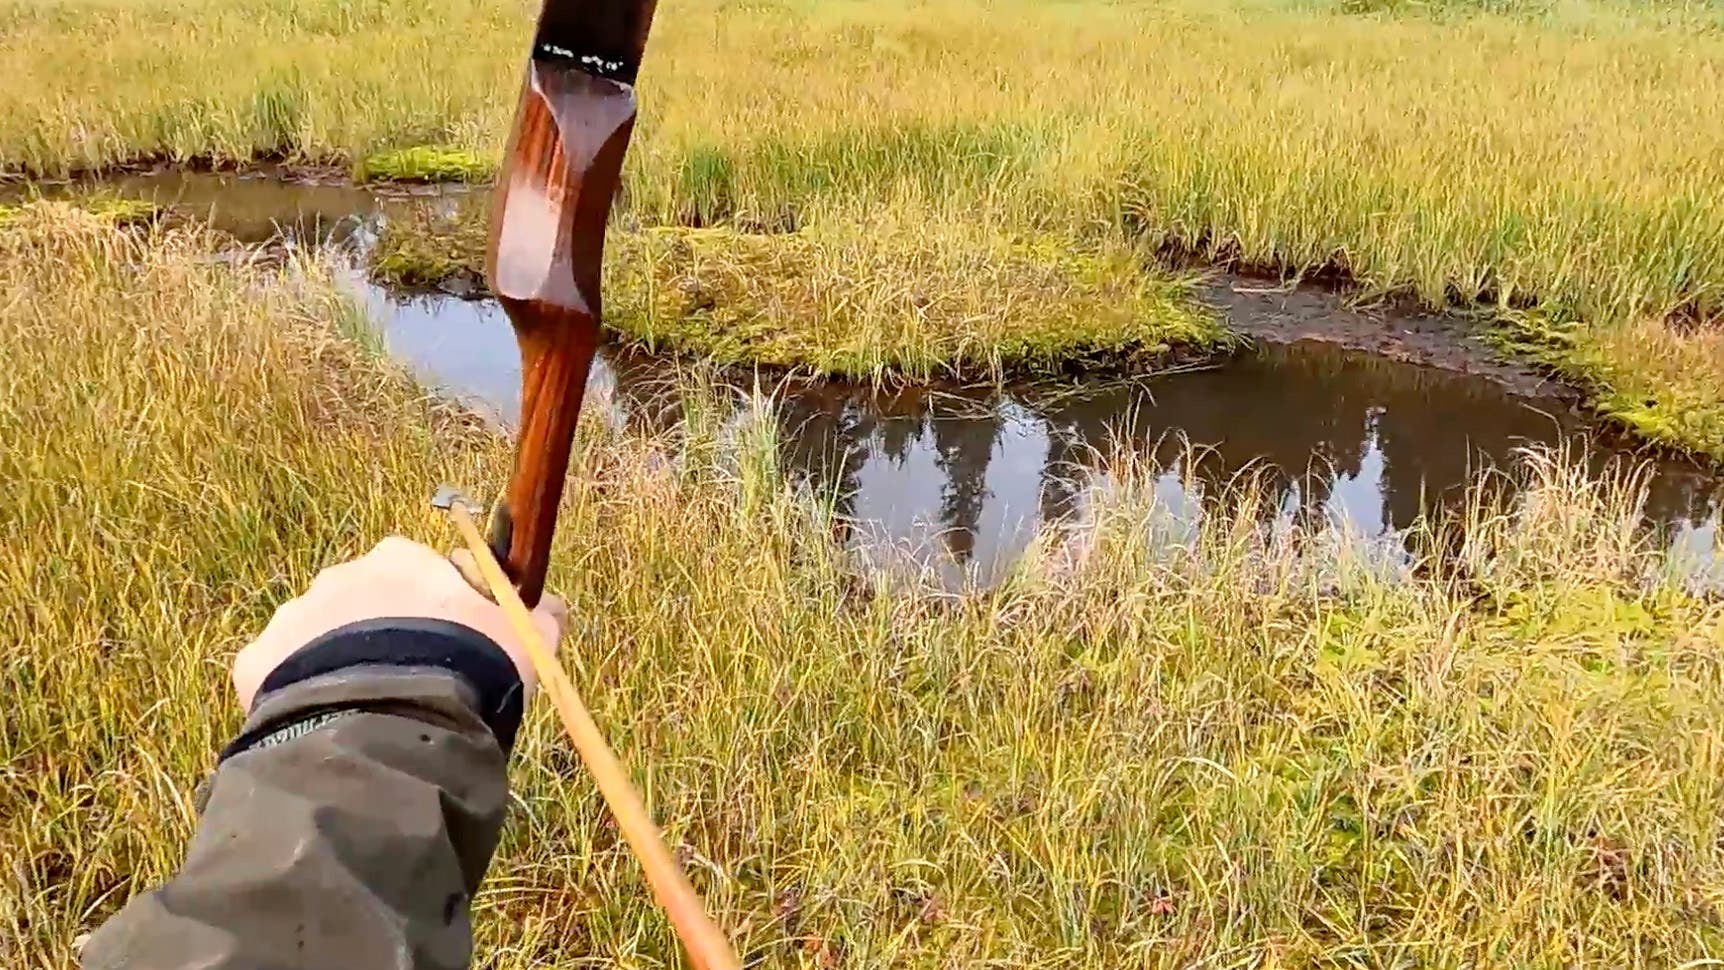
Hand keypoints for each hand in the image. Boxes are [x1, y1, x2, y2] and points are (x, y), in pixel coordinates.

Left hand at [233, 537, 565, 709]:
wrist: (389, 725)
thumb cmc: (467, 670)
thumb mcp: (526, 642)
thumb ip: (539, 616)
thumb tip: (549, 605)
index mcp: (404, 558)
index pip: (428, 575)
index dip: (447, 614)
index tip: (460, 653)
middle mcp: (342, 573)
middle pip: (370, 603)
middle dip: (389, 637)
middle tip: (414, 687)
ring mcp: (294, 616)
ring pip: (322, 640)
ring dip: (344, 666)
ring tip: (371, 715)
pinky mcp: (257, 663)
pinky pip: (283, 677)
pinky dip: (303, 698)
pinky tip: (331, 727)